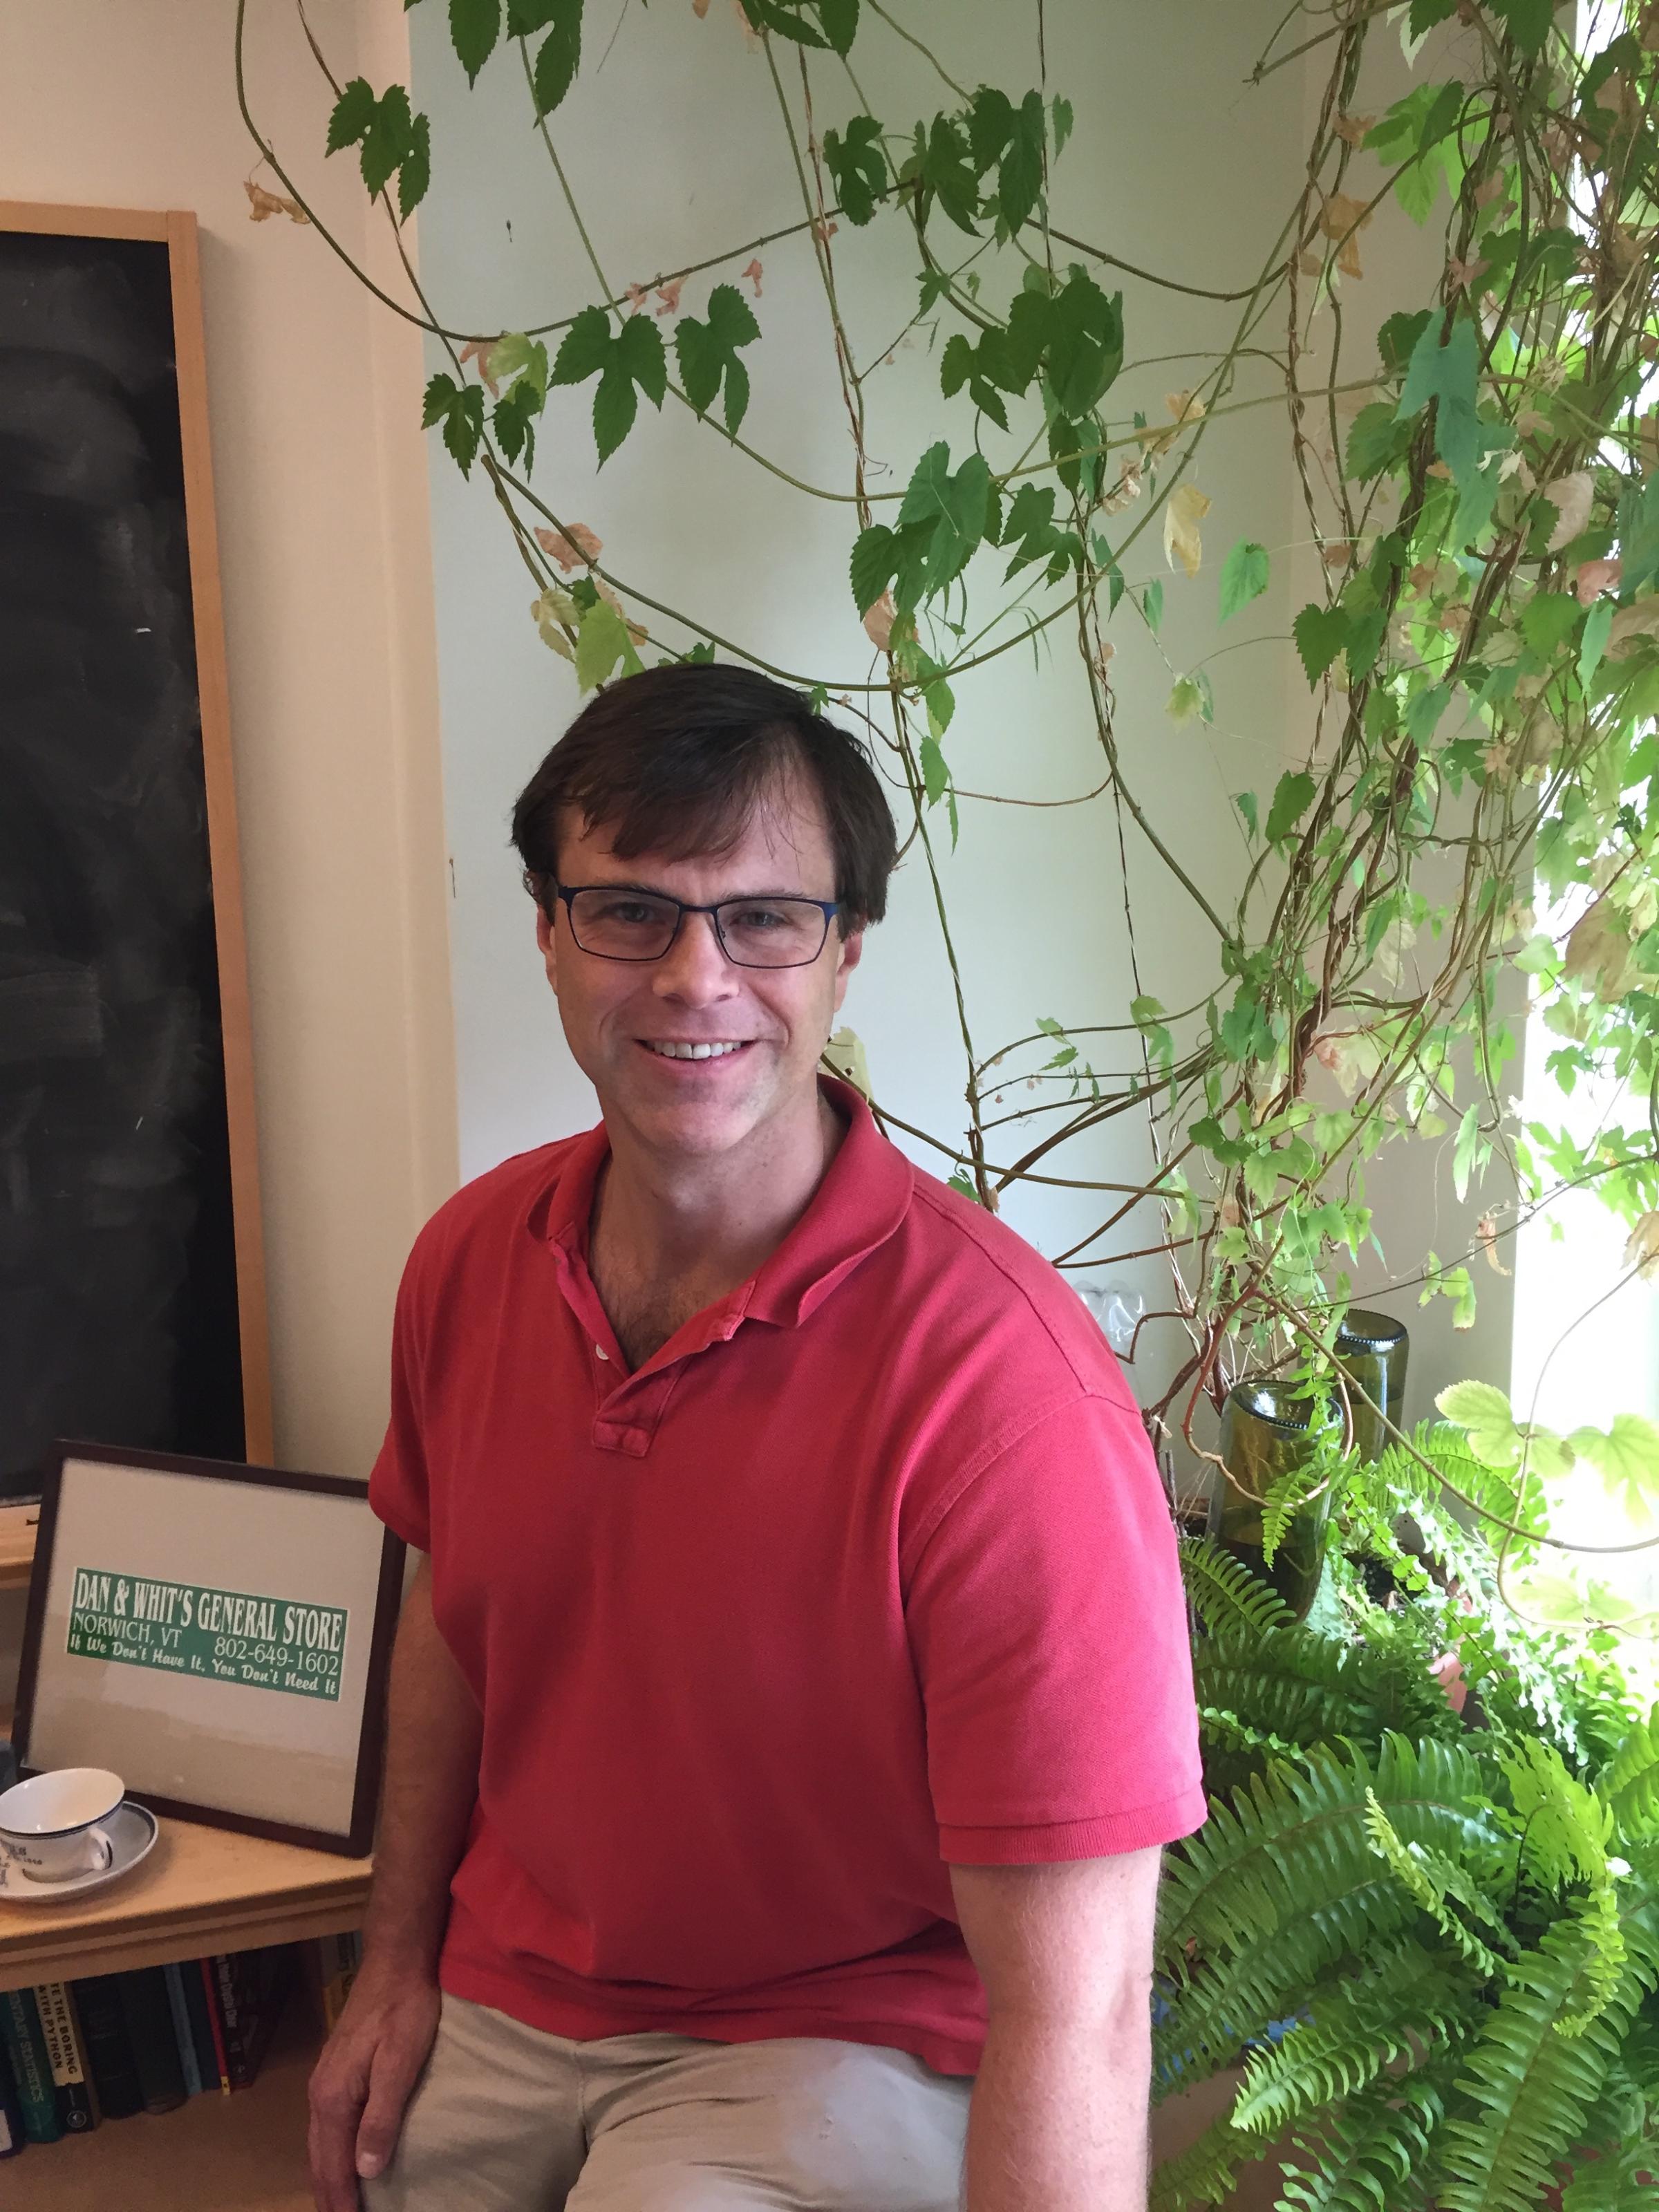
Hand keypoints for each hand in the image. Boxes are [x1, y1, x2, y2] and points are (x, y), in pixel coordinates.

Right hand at [308, 1968, 440, 2211]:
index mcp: (333, 2097)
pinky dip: (328, 2154)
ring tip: (337, 2204)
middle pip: (318, 2160)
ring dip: (326, 2177)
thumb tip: (367, 2169)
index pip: (333, 2165)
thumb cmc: (404, 2008)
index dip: (342, 2201)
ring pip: (318, 2144)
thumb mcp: (401, 2061)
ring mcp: (324, 2081)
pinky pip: (325, 2127)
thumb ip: (382, 2116)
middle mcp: (320, 2094)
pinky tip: (340, 2160)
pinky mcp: (335, 2071)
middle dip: (328, 2196)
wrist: (395, 1961)